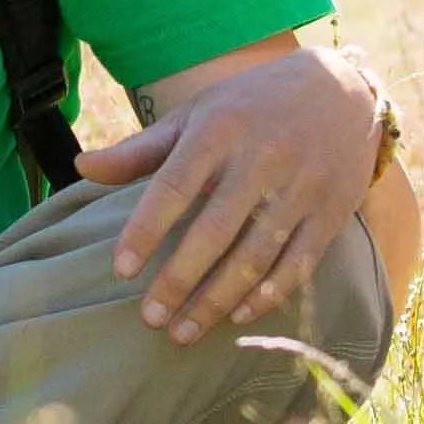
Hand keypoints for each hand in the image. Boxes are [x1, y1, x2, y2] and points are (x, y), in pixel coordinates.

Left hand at [74, 39, 383, 346]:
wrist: (342, 90)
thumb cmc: (250, 106)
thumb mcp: (197, 114)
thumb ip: (141, 149)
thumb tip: (81, 167)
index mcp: (220, 130)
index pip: (174, 186)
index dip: (146, 230)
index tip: (121, 270)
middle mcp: (262, 159)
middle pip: (214, 231)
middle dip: (179, 280)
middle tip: (150, 319)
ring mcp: (300, 188)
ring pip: (255, 256)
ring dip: (218, 300)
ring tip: (183, 332)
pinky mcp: (330, 213)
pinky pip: (297, 263)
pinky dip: (268, 294)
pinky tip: (237, 316)